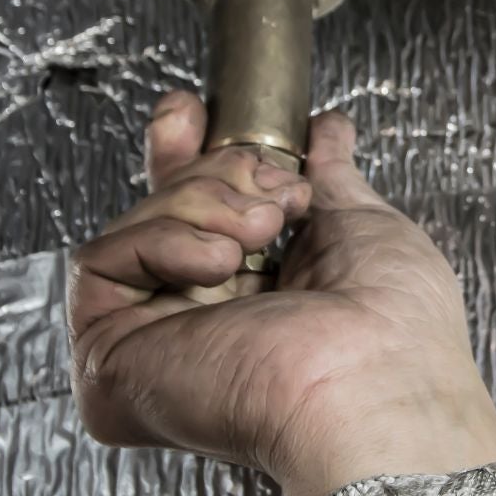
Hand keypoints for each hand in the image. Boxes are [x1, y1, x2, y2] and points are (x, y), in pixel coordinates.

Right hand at [68, 92, 495, 495]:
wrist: (374, 383)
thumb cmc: (394, 331)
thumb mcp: (363, 226)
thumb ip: (330, 178)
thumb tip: (327, 132)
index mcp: (259, 302)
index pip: (198, 217)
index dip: (190, 156)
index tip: (196, 112)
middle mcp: (201, 326)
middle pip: (161, 210)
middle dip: (211, 170)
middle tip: (269, 190)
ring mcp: (152, 345)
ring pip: (136, 225)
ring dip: (205, 204)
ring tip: (260, 235)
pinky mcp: (110, 361)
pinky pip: (101, 262)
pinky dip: (162, 240)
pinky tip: (218, 263)